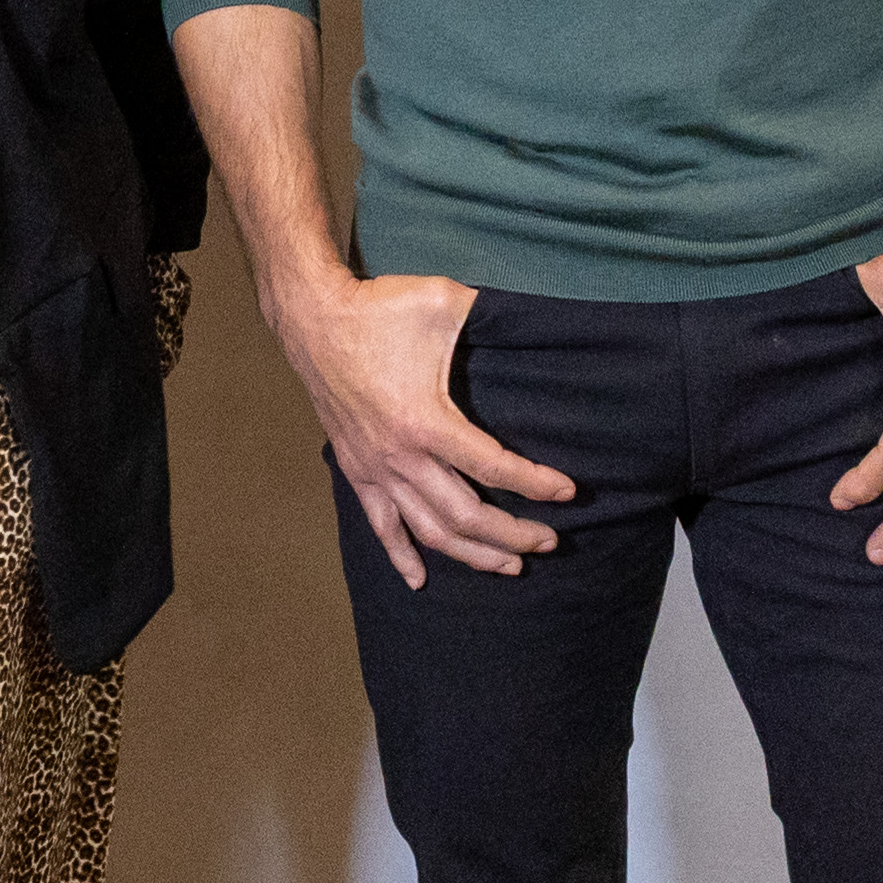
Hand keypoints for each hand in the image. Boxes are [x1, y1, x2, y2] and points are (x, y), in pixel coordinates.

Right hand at [272, 270, 577, 588]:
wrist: (313, 318)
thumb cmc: (379, 308)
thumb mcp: (443, 302)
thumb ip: (489, 316)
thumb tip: (532, 320)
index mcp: (425, 420)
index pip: (492, 467)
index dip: (535, 484)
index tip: (569, 492)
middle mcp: (401, 455)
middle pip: (466, 515)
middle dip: (514, 535)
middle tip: (550, 542)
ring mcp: (376, 468)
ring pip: (429, 531)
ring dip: (472, 554)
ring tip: (509, 566)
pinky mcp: (356, 470)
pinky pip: (380, 525)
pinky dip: (400, 556)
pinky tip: (419, 580)